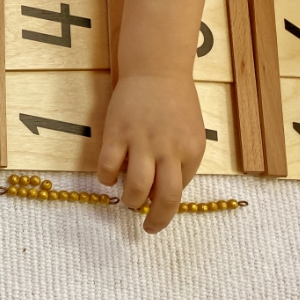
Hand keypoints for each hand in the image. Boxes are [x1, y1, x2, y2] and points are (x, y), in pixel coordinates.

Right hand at [97, 74, 205, 233]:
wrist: (156, 71)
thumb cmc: (175, 103)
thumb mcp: (191, 133)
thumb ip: (182, 160)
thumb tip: (164, 189)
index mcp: (191, 150)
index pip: (181, 189)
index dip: (169, 202)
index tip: (160, 207)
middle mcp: (169, 148)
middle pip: (166, 197)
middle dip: (157, 220)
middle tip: (149, 227)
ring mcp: (142, 141)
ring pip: (138, 187)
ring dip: (132, 202)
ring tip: (129, 201)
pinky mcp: (117, 133)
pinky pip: (109, 167)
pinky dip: (107, 179)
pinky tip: (109, 178)